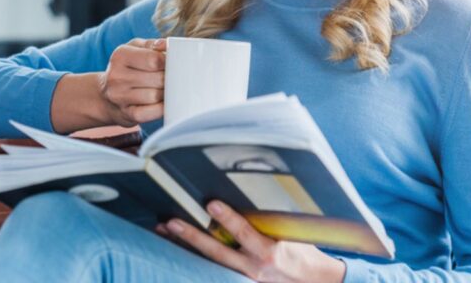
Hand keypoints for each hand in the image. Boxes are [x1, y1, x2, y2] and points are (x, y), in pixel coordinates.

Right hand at [97, 38, 165, 126]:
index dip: (169, 63)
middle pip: (158, 79)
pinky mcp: (126, 114)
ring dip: (165, 94)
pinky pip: (151, 113)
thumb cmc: (128, 69)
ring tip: (164, 89)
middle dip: (170, 79)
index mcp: (120, 56)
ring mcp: (119, 96)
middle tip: (173, 78)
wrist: (106, 96)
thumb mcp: (135, 50)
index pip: (154, 60)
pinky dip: (161, 108)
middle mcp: (116, 76)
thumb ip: (153, 45)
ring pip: (156, 96)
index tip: (172, 65)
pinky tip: (162, 103)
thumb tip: (167, 45)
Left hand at [155, 201, 345, 282]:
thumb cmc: (305, 252)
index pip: (246, 234)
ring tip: (166, 230)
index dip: (229, 219)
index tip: (211, 204)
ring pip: (210, 261)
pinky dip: (195, 257)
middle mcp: (255, 268)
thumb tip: (251, 196)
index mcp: (272, 252)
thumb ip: (273, 222)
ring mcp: (246, 279)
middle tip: (172, 221)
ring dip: (187, 245)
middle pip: (218, 252)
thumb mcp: (294, 235)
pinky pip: (214, 269)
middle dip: (193, 236)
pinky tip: (177, 246)